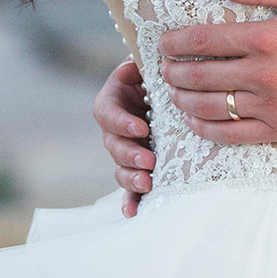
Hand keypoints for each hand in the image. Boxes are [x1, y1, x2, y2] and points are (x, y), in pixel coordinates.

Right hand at [92, 60, 154, 215]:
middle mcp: (115, 129)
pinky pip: (129, 189)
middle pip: (112, 145)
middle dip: (129, 155)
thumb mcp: (147, 65)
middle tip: (149, 160)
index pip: (107, 113)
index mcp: (113, 101)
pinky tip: (133, 212)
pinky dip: (130, 201)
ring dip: (130, 178)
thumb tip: (130, 70)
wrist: (169, 92)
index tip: (141, 127)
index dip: (121, 123)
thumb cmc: (157, 74)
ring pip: (119, 168)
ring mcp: (125, 150)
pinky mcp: (137, 167)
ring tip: (148, 183)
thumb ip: (139, 66)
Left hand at [158, 0, 276, 144]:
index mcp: (266, 38)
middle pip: (201, 75)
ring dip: (184, 99)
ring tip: (171, 93)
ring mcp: (272, 105)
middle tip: (161, 69)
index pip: (204, 41)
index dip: (176, 44)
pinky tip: (193, 122)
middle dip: (174, 72)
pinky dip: (208, 130)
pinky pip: (236, 134)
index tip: (163, 44)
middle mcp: (263, 74)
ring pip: (212, 106)